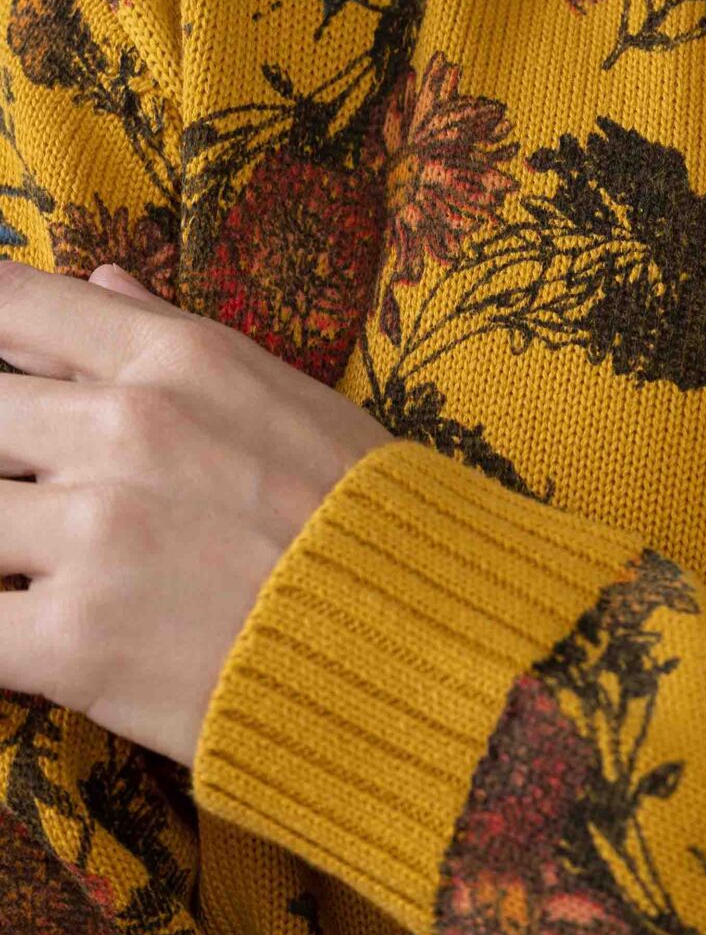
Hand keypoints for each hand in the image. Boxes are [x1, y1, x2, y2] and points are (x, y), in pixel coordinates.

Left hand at [0, 257, 391, 768]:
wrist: (432, 655)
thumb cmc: (375, 527)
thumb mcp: (293, 401)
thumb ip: (175, 340)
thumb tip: (96, 279)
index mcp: (176, 363)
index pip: (14, 306)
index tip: (5, 379)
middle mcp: (125, 432)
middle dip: (5, 462)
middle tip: (43, 511)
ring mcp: (95, 537)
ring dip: (2, 552)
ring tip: (44, 576)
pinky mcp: (75, 644)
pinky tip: (23, 644)